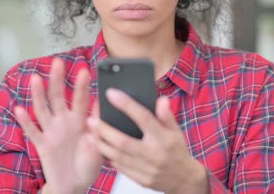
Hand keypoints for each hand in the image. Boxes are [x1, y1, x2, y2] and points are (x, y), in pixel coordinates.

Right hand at [14, 58, 103, 193]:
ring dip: (38, 94)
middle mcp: (64, 122)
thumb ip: (99, 131)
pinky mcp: (42, 144)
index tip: (85, 70)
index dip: (82, 85)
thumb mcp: (100, 147)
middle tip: (57, 62)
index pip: (80, 99)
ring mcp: (51, 132)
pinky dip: (25, 121)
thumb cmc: (88, 164)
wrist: (75, 184)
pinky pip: (32, 131)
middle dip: (57, 80)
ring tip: (35, 78)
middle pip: (58, 97)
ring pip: (43, 110)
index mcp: (80, 121)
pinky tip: (19, 109)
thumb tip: (101, 115)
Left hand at [86, 89, 208, 193]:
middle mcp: (154, 154)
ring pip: (118, 156)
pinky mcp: (140, 179)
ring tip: (90, 133)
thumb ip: (166, 115)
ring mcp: (147, 169)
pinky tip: (100, 147)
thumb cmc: (177, 150)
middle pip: (123, 141)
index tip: (111, 93)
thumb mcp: (176, 131)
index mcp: (163, 138)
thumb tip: (161, 99)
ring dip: (101, 144)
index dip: (127, 105)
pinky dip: (108, 157)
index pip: (144, 118)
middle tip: (91, 119)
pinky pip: (120, 167)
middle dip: (104, 130)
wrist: (183, 179)